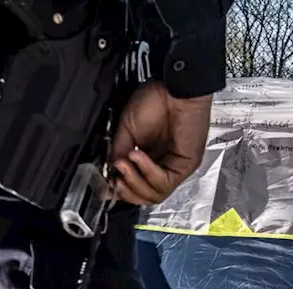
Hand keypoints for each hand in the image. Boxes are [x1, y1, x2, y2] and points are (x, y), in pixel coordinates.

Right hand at [109, 82, 211, 206]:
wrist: (173, 88)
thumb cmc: (156, 99)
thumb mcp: (127, 130)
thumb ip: (119, 153)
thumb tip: (109, 173)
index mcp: (150, 158)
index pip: (137, 188)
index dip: (121, 191)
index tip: (106, 186)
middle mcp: (163, 165)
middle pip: (147, 197)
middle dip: (127, 191)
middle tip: (115, 179)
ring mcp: (175, 166)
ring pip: (156, 195)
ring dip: (135, 183)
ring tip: (124, 164)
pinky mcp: (186, 165)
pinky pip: (165, 182)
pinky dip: (147, 173)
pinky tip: (137, 156)